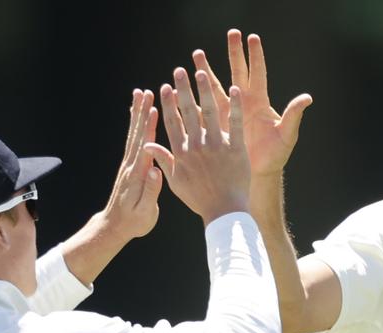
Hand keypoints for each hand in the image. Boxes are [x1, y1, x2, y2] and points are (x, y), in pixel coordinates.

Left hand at [99, 89, 161, 238]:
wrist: (114, 226)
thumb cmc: (134, 222)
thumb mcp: (145, 211)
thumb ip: (151, 190)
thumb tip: (155, 171)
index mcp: (138, 175)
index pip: (145, 146)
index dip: (149, 127)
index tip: (154, 108)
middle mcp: (131, 165)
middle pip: (137, 134)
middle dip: (141, 112)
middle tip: (146, 92)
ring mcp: (128, 164)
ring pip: (134, 134)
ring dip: (137, 113)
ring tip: (141, 95)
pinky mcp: (129, 166)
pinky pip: (133, 141)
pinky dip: (136, 125)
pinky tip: (138, 115)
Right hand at [145, 68, 250, 224]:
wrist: (224, 211)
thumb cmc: (199, 198)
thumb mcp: (175, 181)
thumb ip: (163, 160)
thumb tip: (146, 146)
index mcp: (181, 152)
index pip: (172, 122)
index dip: (168, 103)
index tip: (165, 86)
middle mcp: (197, 145)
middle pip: (188, 112)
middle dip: (183, 89)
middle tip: (180, 70)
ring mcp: (217, 146)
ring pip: (210, 112)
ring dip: (205, 90)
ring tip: (201, 71)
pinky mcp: (236, 149)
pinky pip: (235, 124)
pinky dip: (235, 106)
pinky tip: (234, 89)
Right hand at [192, 30, 312, 177]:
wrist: (259, 174)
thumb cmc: (275, 155)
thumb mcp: (286, 135)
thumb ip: (294, 115)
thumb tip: (307, 98)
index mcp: (260, 102)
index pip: (257, 73)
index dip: (255, 56)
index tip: (252, 38)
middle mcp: (244, 102)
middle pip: (237, 72)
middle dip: (234, 53)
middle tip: (231, 34)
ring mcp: (229, 112)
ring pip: (216, 86)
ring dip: (207, 71)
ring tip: (197, 54)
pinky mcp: (217, 124)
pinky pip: (204, 109)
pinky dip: (193, 99)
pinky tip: (181, 89)